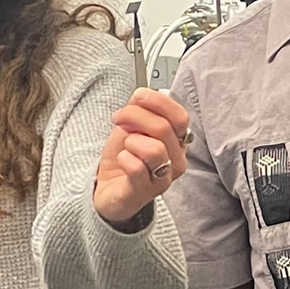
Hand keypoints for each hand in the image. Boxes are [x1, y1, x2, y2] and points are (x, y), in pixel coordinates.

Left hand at [93, 88, 190, 227]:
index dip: (157, 102)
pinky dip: (124, 158)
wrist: (109, 189)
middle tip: (119, 118)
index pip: (180, 116)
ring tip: (125, 146)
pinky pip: (137, 168)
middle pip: (164, 128)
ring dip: (132, 140)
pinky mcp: (143, 192)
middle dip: (135, 116)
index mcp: (177, 141)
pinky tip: (122, 160)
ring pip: (155, 149)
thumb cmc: (125, 157)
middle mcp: (176, 160)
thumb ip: (140, 109)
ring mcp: (163, 179)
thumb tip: (142, 95)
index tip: (137, 96)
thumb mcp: (132, 126)